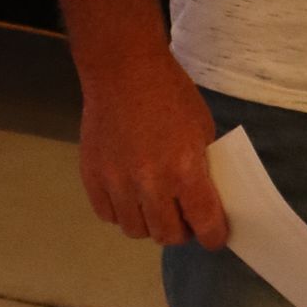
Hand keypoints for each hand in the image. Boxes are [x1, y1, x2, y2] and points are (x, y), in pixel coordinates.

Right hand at [79, 53, 229, 249]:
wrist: (124, 70)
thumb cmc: (170, 94)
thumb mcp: (202, 129)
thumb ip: (202, 169)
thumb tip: (205, 201)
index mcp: (185, 169)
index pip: (204, 224)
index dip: (213, 236)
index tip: (214, 235)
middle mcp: (150, 183)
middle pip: (167, 235)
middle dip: (181, 231)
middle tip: (183, 217)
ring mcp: (117, 182)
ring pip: (135, 230)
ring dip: (149, 223)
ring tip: (154, 204)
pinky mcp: (92, 177)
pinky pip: (108, 215)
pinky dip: (122, 212)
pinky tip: (129, 194)